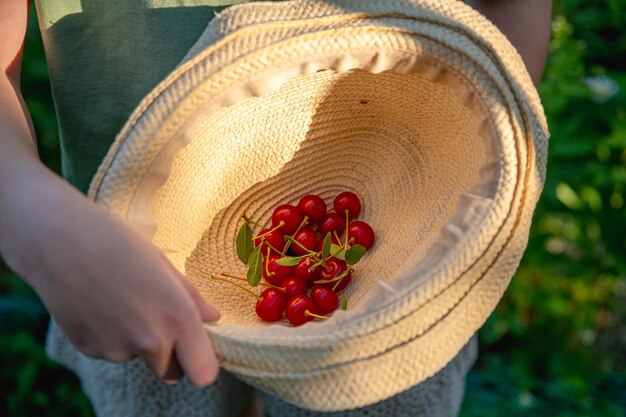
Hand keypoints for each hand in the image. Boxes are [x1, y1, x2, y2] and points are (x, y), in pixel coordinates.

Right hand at [2, 174, 219, 385]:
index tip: (196, 348)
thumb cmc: (117, 242)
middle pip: (172, 371)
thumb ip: (191, 297)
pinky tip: (99, 303)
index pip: (203, 373)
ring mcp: (116, 349)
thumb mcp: (163, 264)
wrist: (57, 239)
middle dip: (171, 354)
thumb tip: (213, 318)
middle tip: (157, 319)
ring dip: (136, 341)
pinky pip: (111, 351)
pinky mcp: (89, 350)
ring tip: (121, 299)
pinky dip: (110, 336)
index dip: (201, 363)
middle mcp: (150, 340)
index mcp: (177, 317)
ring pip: (138, 359)